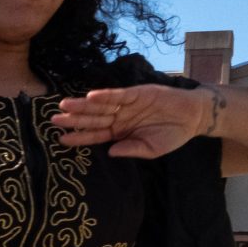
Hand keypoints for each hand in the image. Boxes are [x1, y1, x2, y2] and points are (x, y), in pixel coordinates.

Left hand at [51, 83, 214, 158]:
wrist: (194, 116)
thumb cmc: (173, 134)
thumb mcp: (151, 148)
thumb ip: (131, 149)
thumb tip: (111, 152)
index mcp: (120, 133)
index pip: (95, 135)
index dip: (79, 137)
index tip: (61, 139)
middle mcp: (119, 118)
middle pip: (92, 119)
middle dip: (74, 120)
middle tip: (53, 120)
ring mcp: (126, 105)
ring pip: (100, 105)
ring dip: (83, 105)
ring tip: (65, 105)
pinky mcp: (137, 93)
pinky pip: (118, 94)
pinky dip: (106, 95)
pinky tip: (91, 96)